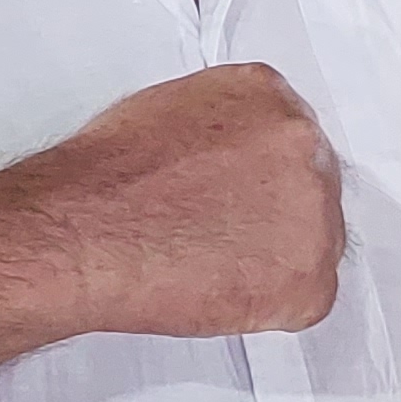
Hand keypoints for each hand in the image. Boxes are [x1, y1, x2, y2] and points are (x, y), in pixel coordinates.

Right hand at [0, 62, 343, 399]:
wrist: (82, 233)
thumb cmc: (100, 180)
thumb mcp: (161, 111)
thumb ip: (218, 129)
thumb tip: (222, 160)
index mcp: (270, 95)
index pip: (287, 137)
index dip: (254, 176)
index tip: (227, 197)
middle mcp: (307, 144)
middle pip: (308, 186)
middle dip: (270, 214)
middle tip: (212, 236)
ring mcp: (318, 214)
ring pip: (311, 244)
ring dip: (268, 259)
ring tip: (203, 264)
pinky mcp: (312, 281)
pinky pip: (303, 299)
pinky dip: (264, 306)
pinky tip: (214, 291)